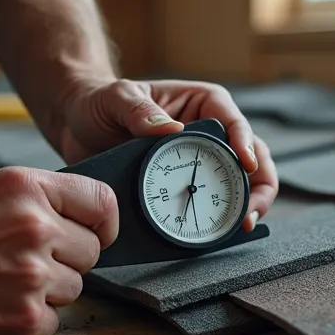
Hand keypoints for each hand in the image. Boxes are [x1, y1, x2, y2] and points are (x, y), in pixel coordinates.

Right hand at [0, 166, 118, 334]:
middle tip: (22, 265)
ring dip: (47, 293)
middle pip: (91, 251)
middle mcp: (35, 226)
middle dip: (66, 261)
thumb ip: (37, 201)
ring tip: (1, 285)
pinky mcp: (27, 317)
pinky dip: (30, 322)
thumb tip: (84, 220)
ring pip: (75, 288)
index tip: (93, 235)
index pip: (102, 201)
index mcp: (26, 188)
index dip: (102, 224)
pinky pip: (55, 321)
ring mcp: (33, 274)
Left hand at [57, 78, 277, 230]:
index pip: (235, 123)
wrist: (76, 126)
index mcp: (203, 105)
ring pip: (238, 186)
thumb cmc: (100, 101)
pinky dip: (216, 222)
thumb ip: (139, 110)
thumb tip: (170, 130)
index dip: (246, 145)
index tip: (246, 165)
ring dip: (245, 208)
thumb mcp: (117, 98)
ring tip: (241, 228)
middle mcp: (209, 135)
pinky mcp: (184, 188)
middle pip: (252, 160)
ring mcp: (200, 164)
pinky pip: (207, 206)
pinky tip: (215, 237)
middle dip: (258, 187)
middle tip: (250, 212)